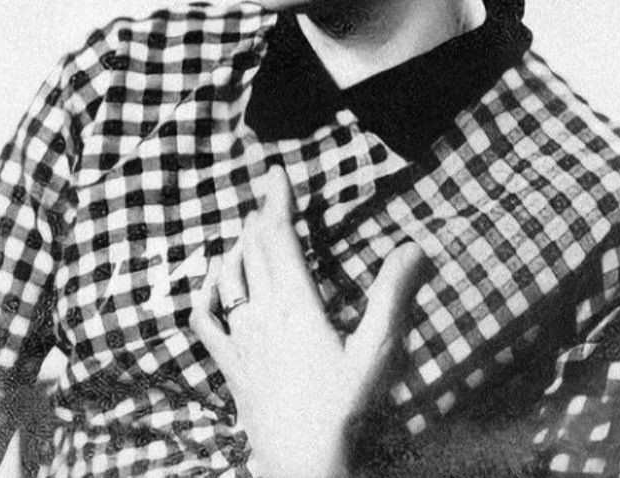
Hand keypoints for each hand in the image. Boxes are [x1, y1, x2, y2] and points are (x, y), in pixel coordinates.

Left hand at [192, 166, 426, 477]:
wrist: (305, 468)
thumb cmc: (345, 411)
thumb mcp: (377, 352)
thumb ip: (393, 297)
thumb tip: (414, 246)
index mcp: (295, 304)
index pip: (280, 236)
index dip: (277, 199)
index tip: (277, 171)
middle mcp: (261, 315)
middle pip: (253, 250)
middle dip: (259, 216)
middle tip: (268, 194)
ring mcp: (241, 341)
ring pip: (229, 277)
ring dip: (236, 247)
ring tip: (246, 229)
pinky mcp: (230, 368)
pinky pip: (205, 320)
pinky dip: (206, 292)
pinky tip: (212, 283)